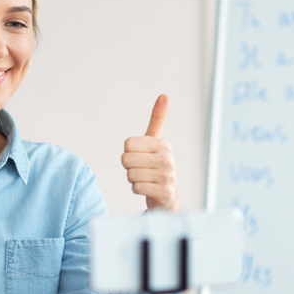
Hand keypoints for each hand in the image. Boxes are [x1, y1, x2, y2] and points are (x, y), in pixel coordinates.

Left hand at [121, 95, 179, 211]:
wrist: (167, 197)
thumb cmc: (157, 166)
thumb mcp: (156, 142)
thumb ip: (158, 119)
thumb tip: (164, 96)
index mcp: (163, 144)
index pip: (127, 144)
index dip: (128, 153)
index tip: (140, 157)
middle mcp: (167, 158)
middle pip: (126, 159)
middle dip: (129, 167)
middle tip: (142, 170)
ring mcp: (167, 175)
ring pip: (130, 175)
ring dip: (133, 180)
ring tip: (146, 180)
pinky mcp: (165, 192)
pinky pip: (136, 188)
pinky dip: (137, 190)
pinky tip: (148, 189)